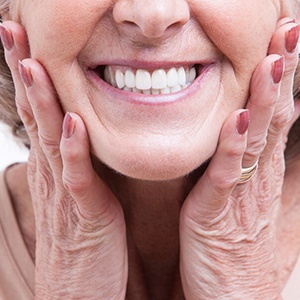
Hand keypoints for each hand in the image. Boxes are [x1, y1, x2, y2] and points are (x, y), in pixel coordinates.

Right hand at [0, 21, 127, 299]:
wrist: (78, 292)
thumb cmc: (84, 243)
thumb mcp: (79, 195)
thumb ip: (78, 165)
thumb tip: (77, 135)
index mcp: (57, 169)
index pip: (41, 114)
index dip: (32, 78)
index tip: (26, 42)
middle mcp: (55, 175)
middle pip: (37, 116)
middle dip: (25, 73)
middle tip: (14, 31)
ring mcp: (66, 195)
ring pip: (51, 139)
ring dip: (42, 101)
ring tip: (33, 61)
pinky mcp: (85, 216)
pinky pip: (78, 178)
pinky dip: (73, 150)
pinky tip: (71, 122)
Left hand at [179, 20, 298, 299]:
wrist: (232, 298)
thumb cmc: (235, 248)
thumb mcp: (245, 200)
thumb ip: (248, 165)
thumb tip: (254, 132)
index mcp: (259, 172)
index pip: (275, 116)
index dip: (282, 80)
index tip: (285, 43)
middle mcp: (256, 176)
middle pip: (273, 117)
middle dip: (282, 75)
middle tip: (290, 32)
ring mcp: (241, 194)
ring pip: (257, 138)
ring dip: (266, 100)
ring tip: (275, 61)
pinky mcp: (218, 212)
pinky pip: (227, 174)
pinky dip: (233, 146)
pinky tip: (238, 119)